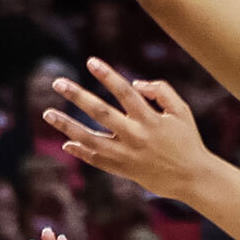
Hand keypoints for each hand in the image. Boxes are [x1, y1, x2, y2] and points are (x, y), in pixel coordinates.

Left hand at [43, 58, 214, 203]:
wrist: (192, 178)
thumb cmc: (187, 140)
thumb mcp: (182, 111)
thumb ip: (162, 91)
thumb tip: (136, 83)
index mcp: (151, 119)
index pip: (125, 92)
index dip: (108, 75)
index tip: (90, 61)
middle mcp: (136, 136)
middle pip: (101, 113)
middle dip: (78, 96)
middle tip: (57, 83)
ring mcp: (127, 155)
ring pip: (91, 139)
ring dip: (67, 126)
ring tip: (48, 114)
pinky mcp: (123, 169)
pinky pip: (97, 160)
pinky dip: (81, 152)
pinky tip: (67, 143)